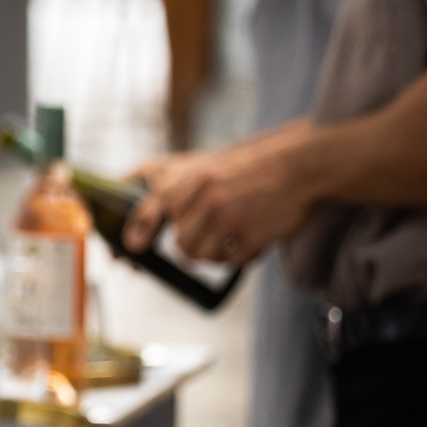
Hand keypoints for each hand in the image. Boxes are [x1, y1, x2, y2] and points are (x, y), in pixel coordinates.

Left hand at [122, 123, 316, 263]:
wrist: (297, 164)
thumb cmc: (245, 167)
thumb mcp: (201, 164)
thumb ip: (169, 185)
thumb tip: (129, 200)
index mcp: (187, 180)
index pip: (149, 210)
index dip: (138, 232)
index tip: (134, 248)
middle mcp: (203, 199)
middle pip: (180, 244)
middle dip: (195, 244)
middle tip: (214, 234)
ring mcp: (227, 218)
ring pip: (202, 256)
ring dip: (216, 253)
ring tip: (233, 236)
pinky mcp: (250, 235)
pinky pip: (233, 262)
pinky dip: (243, 255)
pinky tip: (254, 237)